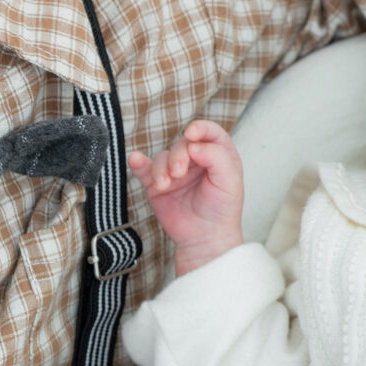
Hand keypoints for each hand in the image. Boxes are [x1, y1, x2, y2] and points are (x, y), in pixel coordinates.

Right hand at [128, 119, 244, 274]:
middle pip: (182, 144)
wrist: (205, 237)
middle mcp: (195, 160)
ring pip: (162, 157)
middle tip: (178, 173)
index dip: (200, 128)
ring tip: (165, 184)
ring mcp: (174, 171)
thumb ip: (217, 157)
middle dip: (178, 156)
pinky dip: (138, 162)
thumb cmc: (222, 209)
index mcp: (217, 155)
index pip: (209, 132)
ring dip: (161, 168)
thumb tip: (193, 144)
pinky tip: (136, 160)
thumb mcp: (230, 181)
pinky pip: (144, 168)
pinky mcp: (156, 184)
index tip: (192, 133)